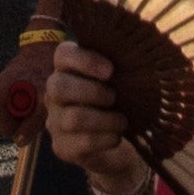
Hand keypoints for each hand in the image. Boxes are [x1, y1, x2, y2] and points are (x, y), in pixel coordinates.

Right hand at [38, 37, 161, 194]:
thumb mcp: (121, 81)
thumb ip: (122, 65)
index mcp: (66, 70)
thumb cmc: (120, 103)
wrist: (119, 146)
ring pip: (73, 118)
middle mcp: (54, 94)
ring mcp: (55, 122)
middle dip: (92, 91)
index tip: (110, 70)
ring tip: (122, 121)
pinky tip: (116, 137)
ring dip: (104, 119)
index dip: (84, 60)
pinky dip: (105, 138)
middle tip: (114, 97)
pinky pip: (82, 142)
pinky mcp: (62, 148)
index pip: (62, 54)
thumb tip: (139, 47)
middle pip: (58, 86)